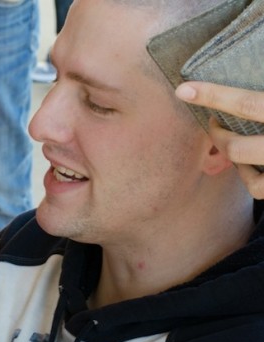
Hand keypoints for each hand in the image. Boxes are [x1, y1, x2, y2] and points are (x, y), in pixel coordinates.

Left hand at [176, 81, 263, 198]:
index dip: (212, 96)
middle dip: (216, 135)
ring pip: (240, 163)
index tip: (182, 90)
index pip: (246, 105)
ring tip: (232, 139)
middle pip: (234, 146)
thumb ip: (258, 93)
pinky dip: (248, 175)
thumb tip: (256, 58)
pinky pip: (256, 186)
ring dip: (229, 151)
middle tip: (214, 123)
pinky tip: (249, 161)